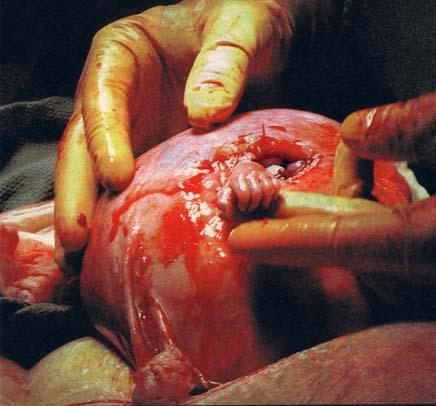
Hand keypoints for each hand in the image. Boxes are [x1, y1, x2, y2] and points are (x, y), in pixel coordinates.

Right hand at [54, 0, 332, 253]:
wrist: (267, 42)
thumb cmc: (249, 21)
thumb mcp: (242, 27)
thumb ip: (225, 62)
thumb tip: (201, 114)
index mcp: (123, 53)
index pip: (102, 94)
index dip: (104, 137)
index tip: (116, 177)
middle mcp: (118, 95)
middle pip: (85, 143)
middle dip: (78, 192)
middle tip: (77, 240)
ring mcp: (134, 129)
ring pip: (100, 174)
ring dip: (93, 217)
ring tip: (84, 262)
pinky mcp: (156, 156)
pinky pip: (136, 188)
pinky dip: (126, 218)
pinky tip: (123, 251)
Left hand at [217, 161, 280, 217]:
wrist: (244, 174)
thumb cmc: (234, 190)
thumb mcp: (225, 196)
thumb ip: (223, 204)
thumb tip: (227, 212)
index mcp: (237, 178)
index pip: (244, 193)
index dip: (244, 204)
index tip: (242, 208)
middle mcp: (249, 173)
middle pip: (256, 192)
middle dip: (254, 205)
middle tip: (250, 209)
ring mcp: (262, 174)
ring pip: (268, 189)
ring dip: (265, 202)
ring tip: (260, 206)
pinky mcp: (271, 176)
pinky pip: (276, 186)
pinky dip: (273, 196)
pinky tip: (267, 201)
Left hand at [229, 67, 435, 298]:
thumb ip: (403, 125)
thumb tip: (356, 134)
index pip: (347, 243)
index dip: (288, 238)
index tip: (243, 238)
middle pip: (357, 251)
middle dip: (305, 229)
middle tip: (256, 216)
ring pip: (382, 247)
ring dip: (344, 215)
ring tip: (316, 186)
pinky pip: (410, 243)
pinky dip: (379, 215)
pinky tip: (367, 189)